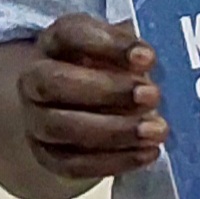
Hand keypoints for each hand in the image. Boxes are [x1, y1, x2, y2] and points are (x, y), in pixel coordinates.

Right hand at [11, 13, 166, 184]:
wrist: (81, 107)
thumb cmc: (111, 70)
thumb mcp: (123, 50)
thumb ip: (138, 53)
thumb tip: (164, 63)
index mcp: (56, 42)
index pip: (70, 35)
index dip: (107, 45)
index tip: (147, 57)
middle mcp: (35, 78)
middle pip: (53, 83)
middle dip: (105, 90)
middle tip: (152, 96)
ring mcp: (35, 119)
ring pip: (59, 127)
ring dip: (112, 131)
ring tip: (157, 131)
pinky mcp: (47, 155)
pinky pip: (72, 164)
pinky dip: (112, 161)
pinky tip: (147, 153)